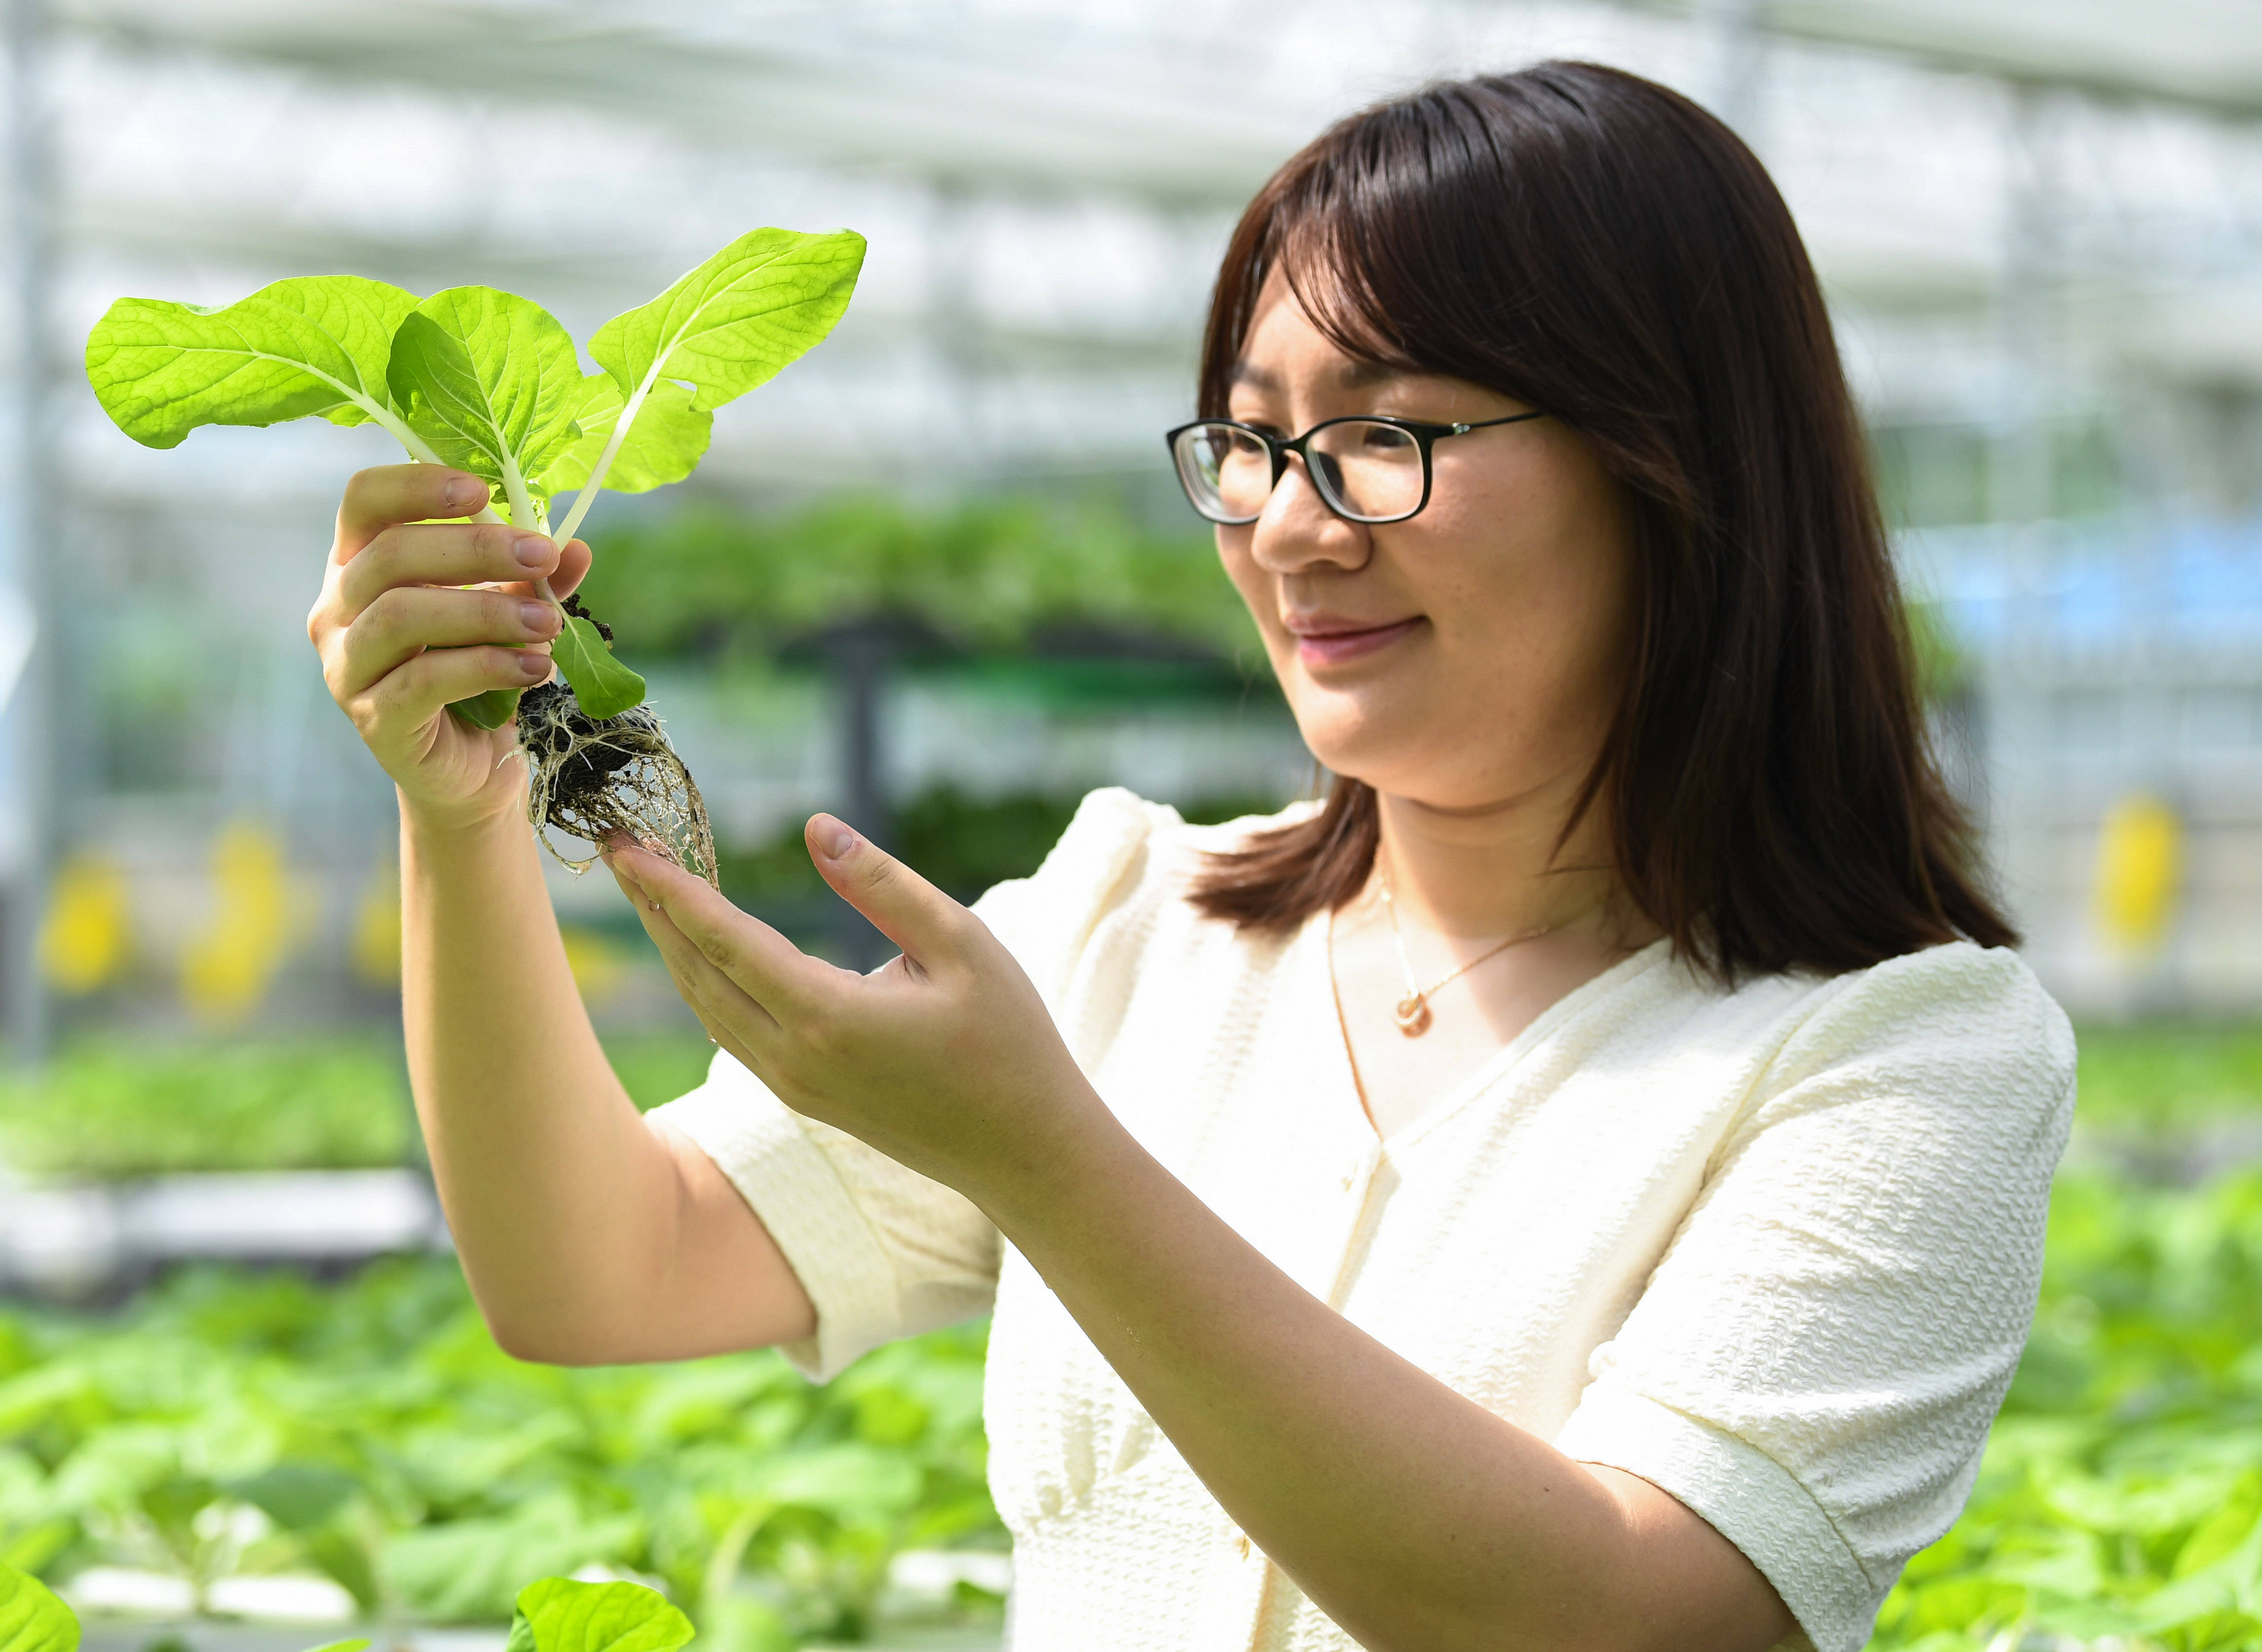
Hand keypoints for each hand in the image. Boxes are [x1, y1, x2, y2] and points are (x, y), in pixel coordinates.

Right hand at [308, 464, 592, 828]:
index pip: (364, 500)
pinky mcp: (373, 718)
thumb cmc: (480, 673)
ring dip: (487, 611)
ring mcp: (346, 666)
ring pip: (402, 616)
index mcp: (358, 564)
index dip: (417, 485)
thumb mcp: (508, 611)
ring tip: (549, 622)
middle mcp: (337, 609)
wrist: (471, 767)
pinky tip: (535, 667)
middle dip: (475, 549)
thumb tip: (575, 547)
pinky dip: (487, 665)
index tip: (483, 488)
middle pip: (391, 555)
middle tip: (541, 556)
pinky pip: (424, 680)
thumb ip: (533, 578)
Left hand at [604, 817, 1100, 1203]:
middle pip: (696, 974)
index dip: (672, 888)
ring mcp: (794, 1085)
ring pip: (706, 1007)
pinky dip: (703, 982)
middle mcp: (795, 1058)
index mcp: (830, 1017)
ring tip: (646, 888)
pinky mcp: (803, 1097)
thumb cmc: (1009, 1039)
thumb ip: (884, 885)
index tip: (627, 843)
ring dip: (672, 946)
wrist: (1023, 1149)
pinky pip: (731, 1031)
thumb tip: (816, 828)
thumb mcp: (963, 944)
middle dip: (653, 909)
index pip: (726, 941)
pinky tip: (697, 947)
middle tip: (617, 849)